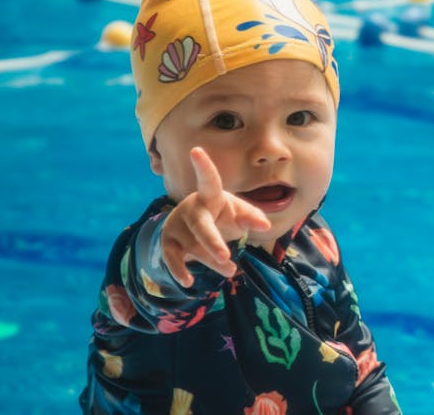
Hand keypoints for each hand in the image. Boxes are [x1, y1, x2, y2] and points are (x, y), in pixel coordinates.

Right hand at [160, 147, 272, 286]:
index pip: (209, 180)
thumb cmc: (222, 215)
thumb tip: (264, 224)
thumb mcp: (238, 213)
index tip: (196, 150)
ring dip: (213, 262)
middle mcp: (191, 209)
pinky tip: (188, 282)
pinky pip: (173, 258)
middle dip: (213, 242)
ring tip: (231, 270)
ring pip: (194, 247)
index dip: (203, 166)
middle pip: (201, 226)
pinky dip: (180, 270)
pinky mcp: (169, 242)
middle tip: (226, 256)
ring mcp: (177, 225)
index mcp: (210, 196)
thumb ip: (251, 216)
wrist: (194, 229)